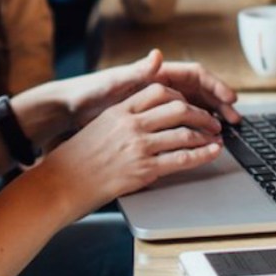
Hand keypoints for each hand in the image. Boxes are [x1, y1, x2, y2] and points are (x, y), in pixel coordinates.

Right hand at [41, 81, 224, 213]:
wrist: (59, 184)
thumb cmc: (75, 160)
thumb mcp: (98, 126)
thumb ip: (122, 118)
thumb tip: (142, 117)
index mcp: (120, 110)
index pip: (159, 91)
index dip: (181, 96)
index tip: (190, 104)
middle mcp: (131, 125)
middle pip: (178, 108)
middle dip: (201, 113)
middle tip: (211, 120)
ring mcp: (138, 147)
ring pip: (184, 132)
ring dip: (206, 134)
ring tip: (216, 137)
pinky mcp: (143, 170)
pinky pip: (182, 158)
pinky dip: (202, 154)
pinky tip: (212, 152)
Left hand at [56, 49, 239, 129]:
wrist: (70, 110)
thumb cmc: (90, 93)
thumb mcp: (114, 83)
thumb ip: (138, 72)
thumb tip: (157, 54)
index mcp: (156, 74)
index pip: (195, 74)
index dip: (215, 85)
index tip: (229, 99)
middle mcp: (160, 86)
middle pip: (199, 92)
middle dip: (219, 104)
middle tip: (235, 120)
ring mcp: (156, 103)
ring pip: (193, 107)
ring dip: (210, 117)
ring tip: (225, 131)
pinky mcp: (151, 119)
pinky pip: (179, 122)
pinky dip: (193, 129)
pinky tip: (202, 141)